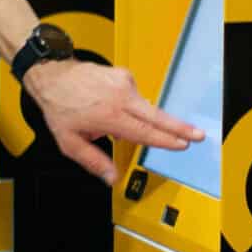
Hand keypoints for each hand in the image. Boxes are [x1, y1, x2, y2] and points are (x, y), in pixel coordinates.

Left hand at [21, 57, 202, 184]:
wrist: (53, 75)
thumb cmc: (60, 107)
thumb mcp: (69, 142)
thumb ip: (93, 161)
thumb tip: (112, 177)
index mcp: (110, 116)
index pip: (144, 132)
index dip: (165, 140)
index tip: (181, 144)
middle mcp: (121, 98)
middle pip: (157, 116)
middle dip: (179, 127)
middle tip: (198, 135)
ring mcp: (124, 83)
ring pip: (146, 106)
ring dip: (145, 118)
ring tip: (116, 121)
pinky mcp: (124, 74)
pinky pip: (135, 95)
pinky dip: (131, 104)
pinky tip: (114, 106)